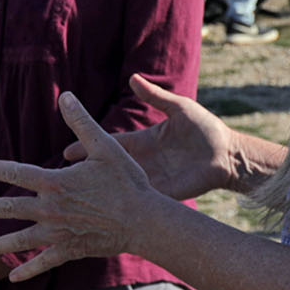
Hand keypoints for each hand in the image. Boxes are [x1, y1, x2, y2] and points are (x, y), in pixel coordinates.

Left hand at [0, 91, 170, 280]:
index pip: (14, 173)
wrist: (143, 220)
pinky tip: (12, 278)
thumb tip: (67, 96)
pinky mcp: (69, 250)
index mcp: (54, 182)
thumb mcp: (105, 146)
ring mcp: (57, 233)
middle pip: (8, 209)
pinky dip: (27, 270)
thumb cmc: (126, 181)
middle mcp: (49, 209)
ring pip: (19, 241)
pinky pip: (43, 262)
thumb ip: (82, 122)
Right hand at [68, 74, 258, 200]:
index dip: (87, 147)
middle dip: (87, 176)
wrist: (228, 154)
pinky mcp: (164, 193)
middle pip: (108, 170)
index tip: (66, 152)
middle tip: (61, 182)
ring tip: (77, 202)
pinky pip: (142, 199)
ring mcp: (153, 179)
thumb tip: (132, 77)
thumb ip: (155, 96)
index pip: (108, 144)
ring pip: (120, 188)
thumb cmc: (205, 129)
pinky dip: (126, 205)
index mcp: (143, 141)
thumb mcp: (178, 108)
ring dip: (102, 194)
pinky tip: (106, 212)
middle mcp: (143, 162)